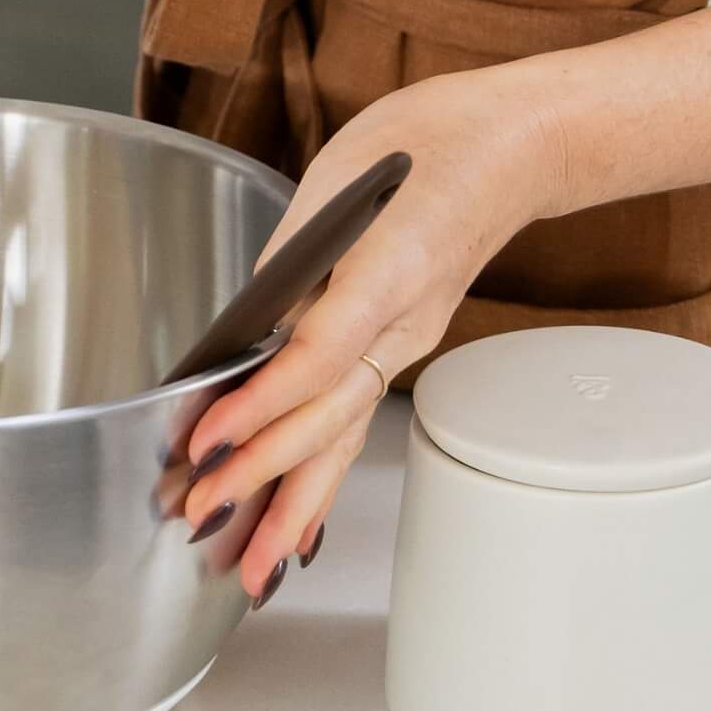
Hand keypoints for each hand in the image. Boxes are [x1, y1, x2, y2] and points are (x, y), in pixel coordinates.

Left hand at [178, 64, 569, 601]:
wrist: (511, 145)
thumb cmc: (424, 146)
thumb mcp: (339, 180)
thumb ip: (291, 257)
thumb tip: (245, 326)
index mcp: (387, 274)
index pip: (314, 358)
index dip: (258, 406)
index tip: (206, 441)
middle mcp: (403, 323)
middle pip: (325, 417)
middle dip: (259, 476)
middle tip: (199, 516)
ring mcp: (408, 341)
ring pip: (344, 435)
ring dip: (293, 503)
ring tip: (251, 565)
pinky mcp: (404, 344)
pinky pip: (358, 419)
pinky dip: (324, 473)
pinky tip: (299, 520)